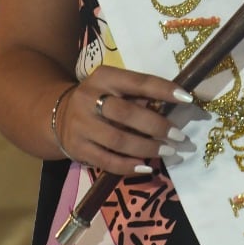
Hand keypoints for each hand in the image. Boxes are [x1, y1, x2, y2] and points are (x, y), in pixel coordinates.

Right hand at [55, 67, 194, 176]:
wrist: (56, 115)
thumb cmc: (98, 99)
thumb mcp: (113, 87)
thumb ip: (138, 95)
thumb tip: (175, 106)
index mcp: (103, 77)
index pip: (138, 82)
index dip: (163, 89)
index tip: (187, 98)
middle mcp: (89, 98)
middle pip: (127, 113)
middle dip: (157, 126)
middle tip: (180, 136)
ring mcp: (81, 125)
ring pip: (118, 140)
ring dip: (147, 148)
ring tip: (168, 152)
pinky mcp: (77, 148)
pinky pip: (107, 161)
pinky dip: (129, 166)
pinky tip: (146, 167)